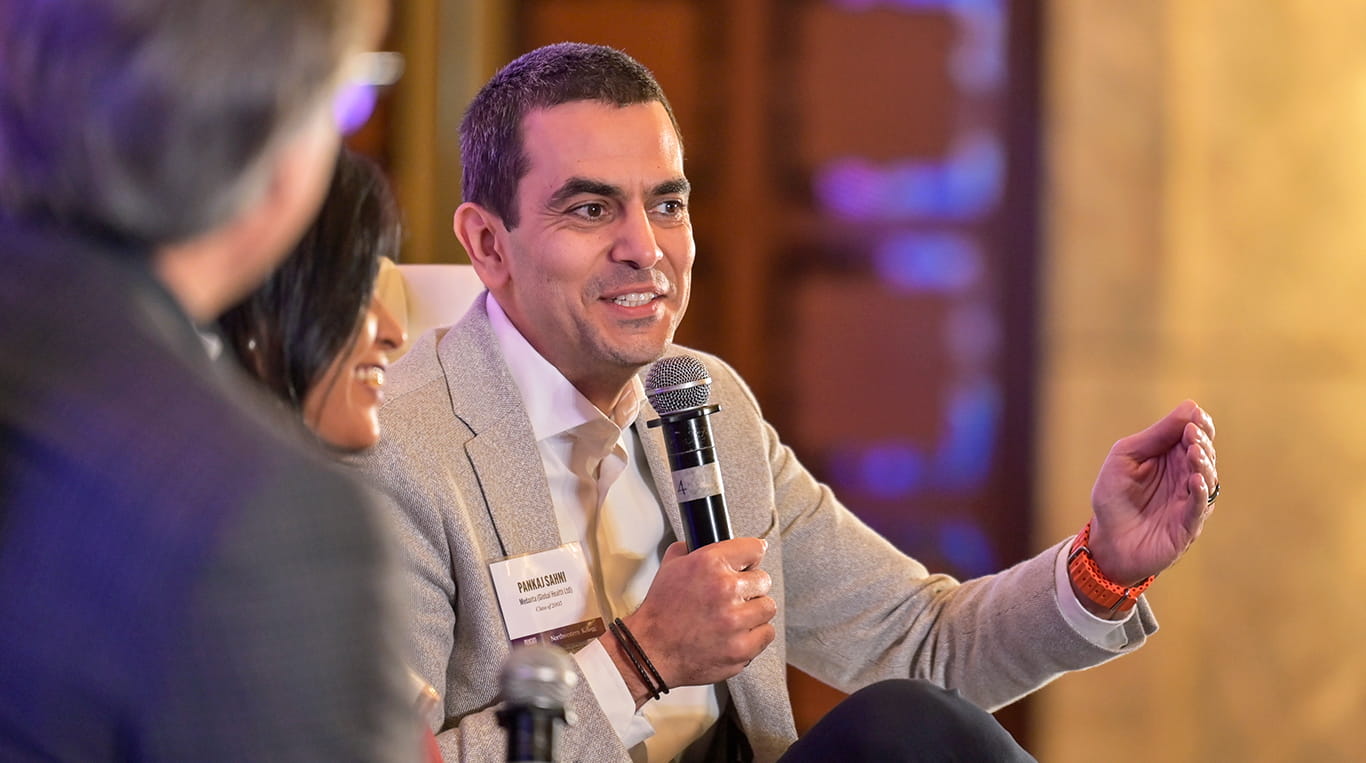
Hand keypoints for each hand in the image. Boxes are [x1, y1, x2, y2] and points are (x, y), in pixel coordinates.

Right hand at [607, 538, 775, 704]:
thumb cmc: (660, 612)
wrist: (651, 650)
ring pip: (767, 607)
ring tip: (735, 616)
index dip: (750, 556)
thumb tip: (707, 540)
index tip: (750, 563)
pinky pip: (767, 633)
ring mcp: (735, 620)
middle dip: (750, 587)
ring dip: (754, 611)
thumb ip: (692, 549)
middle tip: (735, 596)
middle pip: (763, 579)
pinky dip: (755, 634)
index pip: (754, 548)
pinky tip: (738, 633)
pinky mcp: (741, 647)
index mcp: (710, 564)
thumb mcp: (670, 566)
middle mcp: (725, 589)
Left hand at [1086, 400, 1217, 584]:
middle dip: (1200, 441)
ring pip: (1207, 478)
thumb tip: (1190, 406)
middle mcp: (1186, 476)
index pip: (1194, 435)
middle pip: (1204, 454)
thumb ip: (1156, 435)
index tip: (1195, 416)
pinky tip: (1195, 480)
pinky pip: (1200, 507)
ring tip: (1193, 450)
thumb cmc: (1114, 496)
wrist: (1106, 539)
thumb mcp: (1127, 456)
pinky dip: (1200, 493)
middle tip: (1191, 433)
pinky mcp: (1189, 524)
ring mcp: (1189, 500)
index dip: (1198, 424)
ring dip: (1203, 463)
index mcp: (1172, 457)